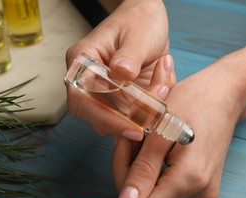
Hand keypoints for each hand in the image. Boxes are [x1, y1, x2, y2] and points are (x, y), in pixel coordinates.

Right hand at [65, 0, 171, 140]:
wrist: (150, 20)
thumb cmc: (139, 20)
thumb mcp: (137, 34)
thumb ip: (129, 55)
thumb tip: (121, 74)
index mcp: (83, 62)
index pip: (81, 101)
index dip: (105, 119)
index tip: (133, 128)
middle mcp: (90, 81)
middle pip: (99, 117)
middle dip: (131, 118)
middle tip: (158, 107)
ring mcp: (107, 92)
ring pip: (120, 119)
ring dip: (146, 111)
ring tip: (163, 83)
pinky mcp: (123, 99)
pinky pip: (138, 114)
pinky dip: (154, 105)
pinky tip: (163, 83)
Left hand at [69, 54, 245, 197]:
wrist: (225, 93)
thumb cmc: (194, 100)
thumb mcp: (160, 128)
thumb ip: (142, 171)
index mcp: (189, 180)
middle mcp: (197, 195)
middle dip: (124, 168)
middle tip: (128, 135)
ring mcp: (200, 193)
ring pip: (148, 193)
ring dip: (136, 165)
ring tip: (147, 134)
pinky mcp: (198, 187)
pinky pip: (160, 186)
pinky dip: (148, 167)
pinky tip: (155, 144)